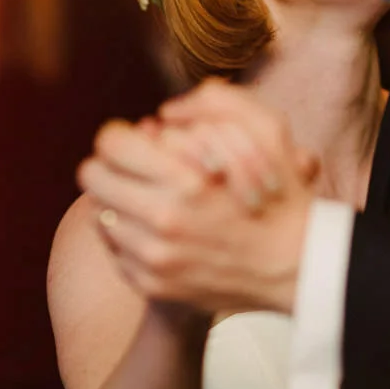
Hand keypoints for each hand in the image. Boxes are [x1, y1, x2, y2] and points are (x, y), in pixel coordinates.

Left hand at [78, 80, 316, 314]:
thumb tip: (164, 112)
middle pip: (93, 177)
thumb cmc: (281, 195)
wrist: (296, 267)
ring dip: (119, 201)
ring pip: (100, 213)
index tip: (133, 140)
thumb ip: (217, 103)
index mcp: (187, 179)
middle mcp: (163, 221)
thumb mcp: (268, 133)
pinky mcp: (153, 284)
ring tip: (147, 199)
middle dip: (110, 165)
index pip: (110, 143)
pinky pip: (114, 250)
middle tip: (131, 168)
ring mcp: (154, 257)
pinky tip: (156, 231)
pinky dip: (129, 236)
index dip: (120, 135)